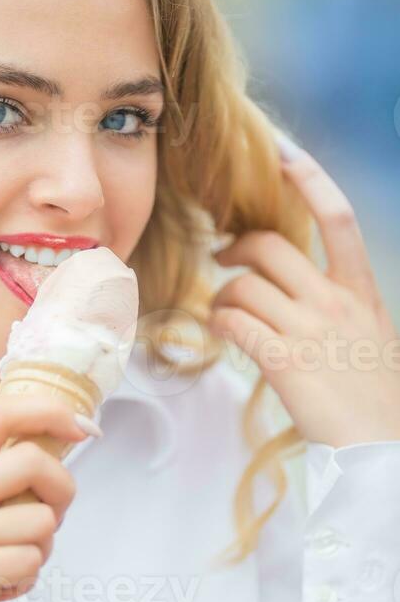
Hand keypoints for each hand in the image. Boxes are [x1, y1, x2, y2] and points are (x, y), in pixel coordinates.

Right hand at [0, 394, 88, 601]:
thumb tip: (54, 443)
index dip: (50, 410)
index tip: (82, 426)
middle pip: (33, 460)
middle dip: (61, 489)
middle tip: (47, 517)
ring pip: (42, 521)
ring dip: (41, 547)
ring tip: (9, 562)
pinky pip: (31, 562)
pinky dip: (27, 579)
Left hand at [207, 138, 399, 447]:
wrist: (382, 449)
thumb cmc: (375, 397)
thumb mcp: (373, 336)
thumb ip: (342, 305)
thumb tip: (302, 289)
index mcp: (362, 292)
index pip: (337, 217)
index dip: (308, 177)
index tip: (281, 152)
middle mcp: (335, 302)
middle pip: (269, 245)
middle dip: (235, 246)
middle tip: (222, 258)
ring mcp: (310, 330)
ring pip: (242, 284)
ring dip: (222, 293)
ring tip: (224, 310)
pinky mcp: (283, 361)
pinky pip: (233, 321)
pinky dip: (218, 320)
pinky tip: (221, 330)